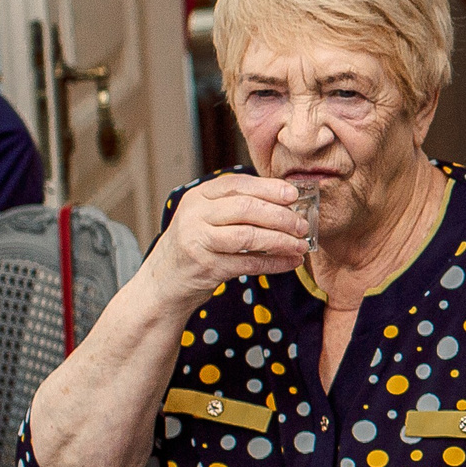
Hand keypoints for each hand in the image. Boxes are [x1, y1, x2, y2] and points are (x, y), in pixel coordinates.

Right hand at [148, 174, 307, 305]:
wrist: (163, 282)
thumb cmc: (195, 245)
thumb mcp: (206, 217)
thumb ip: (235, 205)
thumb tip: (286, 201)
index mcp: (198, 196)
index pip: (238, 184)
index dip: (269, 188)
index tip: (294, 194)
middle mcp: (195, 215)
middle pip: (245, 208)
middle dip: (280, 215)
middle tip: (302, 224)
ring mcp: (198, 241)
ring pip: (248, 236)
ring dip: (280, 240)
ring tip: (300, 245)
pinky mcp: (206, 267)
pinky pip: (248, 263)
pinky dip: (273, 263)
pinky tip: (290, 263)